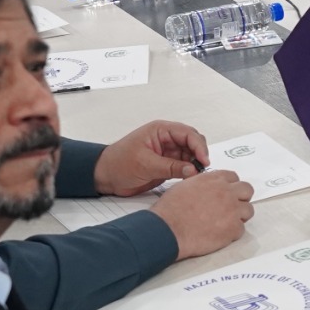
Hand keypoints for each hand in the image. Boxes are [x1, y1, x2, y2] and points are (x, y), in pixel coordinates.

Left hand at [94, 120, 209, 195]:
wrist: (105, 176)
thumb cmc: (118, 163)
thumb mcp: (145, 164)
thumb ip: (171, 167)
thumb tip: (192, 169)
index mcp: (160, 131)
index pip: (187, 134)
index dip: (199, 146)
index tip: (203, 160)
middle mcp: (166, 139)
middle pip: (192, 143)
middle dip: (199, 155)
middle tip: (202, 169)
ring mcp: (167, 153)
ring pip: (190, 156)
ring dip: (195, 165)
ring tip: (196, 176)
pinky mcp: (167, 165)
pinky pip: (184, 167)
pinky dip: (189, 173)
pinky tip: (190, 179)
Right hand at [147, 170, 255, 258]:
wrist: (168, 229)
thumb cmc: (170, 209)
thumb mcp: (184, 186)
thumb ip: (201, 184)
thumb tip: (207, 189)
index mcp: (213, 179)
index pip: (233, 177)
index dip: (231, 186)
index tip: (227, 193)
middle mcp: (226, 191)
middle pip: (247, 190)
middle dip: (241, 198)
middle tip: (231, 207)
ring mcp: (232, 210)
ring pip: (248, 210)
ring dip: (239, 216)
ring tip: (225, 223)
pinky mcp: (233, 228)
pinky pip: (241, 229)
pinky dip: (232, 233)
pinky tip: (219, 234)